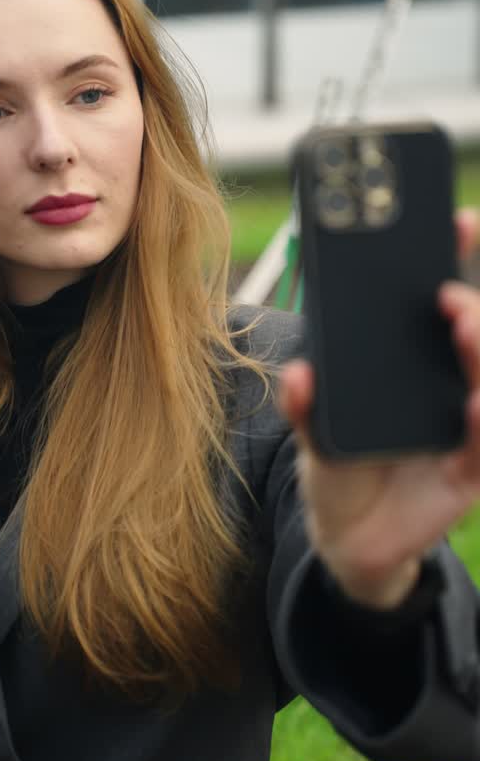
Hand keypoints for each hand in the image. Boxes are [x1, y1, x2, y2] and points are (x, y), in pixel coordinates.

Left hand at [278, 208, 479, 608]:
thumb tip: (298, 374)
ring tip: (463, 325)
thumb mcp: (312, 433)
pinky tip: (475, 404)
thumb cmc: (339, 469)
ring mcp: (462, 426)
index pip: (439, 301)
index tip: (457, 220)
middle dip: (467, 304)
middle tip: (445, 294)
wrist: (351, 540)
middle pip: (472, 333)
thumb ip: (304, 406)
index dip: (452, 257)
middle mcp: (445, 385)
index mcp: (410, 362)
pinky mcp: (466, 472)